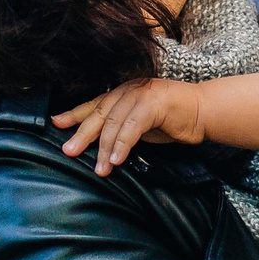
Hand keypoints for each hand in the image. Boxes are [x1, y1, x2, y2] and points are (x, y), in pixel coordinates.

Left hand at [55, 79, 206, 174]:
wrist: (203, 111)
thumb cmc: (173, 119)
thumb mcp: (140, 124)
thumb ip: (122, 128)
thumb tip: (100, 146)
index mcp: (123, 93)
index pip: (94, 104)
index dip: (74, 113)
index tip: (55, 123)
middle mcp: (128, 90)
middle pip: (99, 113)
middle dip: (82, 134)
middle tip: (69, 151)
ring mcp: (140, 94)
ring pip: (114, 122)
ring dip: (105, 148)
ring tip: (100, 169)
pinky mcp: (153, 104)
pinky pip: (132, 127)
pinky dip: (123, 144)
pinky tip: (117, 160)